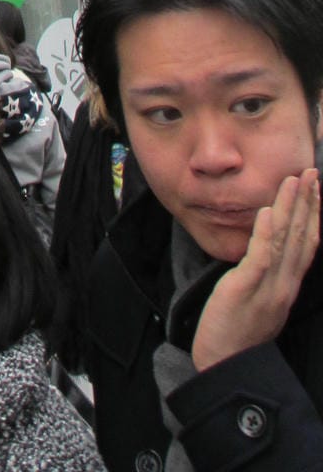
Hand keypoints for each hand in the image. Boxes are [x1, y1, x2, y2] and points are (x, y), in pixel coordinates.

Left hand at [192, 168, 319, 371]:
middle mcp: (284, 285)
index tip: (316, 187)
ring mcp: (268, 287)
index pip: (307, 244)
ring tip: (294, 180)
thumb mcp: (259, 299)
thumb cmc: (236, 332)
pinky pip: (260, 258)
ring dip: (290, 209)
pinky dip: (266, 233)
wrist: (225, 366)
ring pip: (285, 242)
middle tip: (312, 172)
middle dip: (308, 203)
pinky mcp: (245, 289)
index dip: (314, 214)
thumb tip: (267, 248)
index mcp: (287, 286)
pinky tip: (268, 211)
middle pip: (302, 238)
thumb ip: (266, 274)